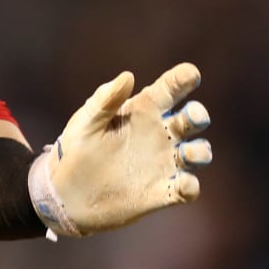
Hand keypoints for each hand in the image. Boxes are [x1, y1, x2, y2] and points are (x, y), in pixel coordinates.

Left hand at [27, 62, 212, 237]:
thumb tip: (128, 76)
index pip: (169, 89)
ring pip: (197, 153)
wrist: (67, 194)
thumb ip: (105, 100)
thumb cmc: (76, 149)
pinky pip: (187, 189)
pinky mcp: (162, 192)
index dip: (183, 79)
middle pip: (192, 120)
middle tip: (193, 116)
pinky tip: (184, 185)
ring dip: (201, 151)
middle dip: (198, 115)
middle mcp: (159, 135)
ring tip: (188, 153)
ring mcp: (164, 163)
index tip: (191, 74)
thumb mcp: (86, 123)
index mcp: (142, 111)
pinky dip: (191, 187)